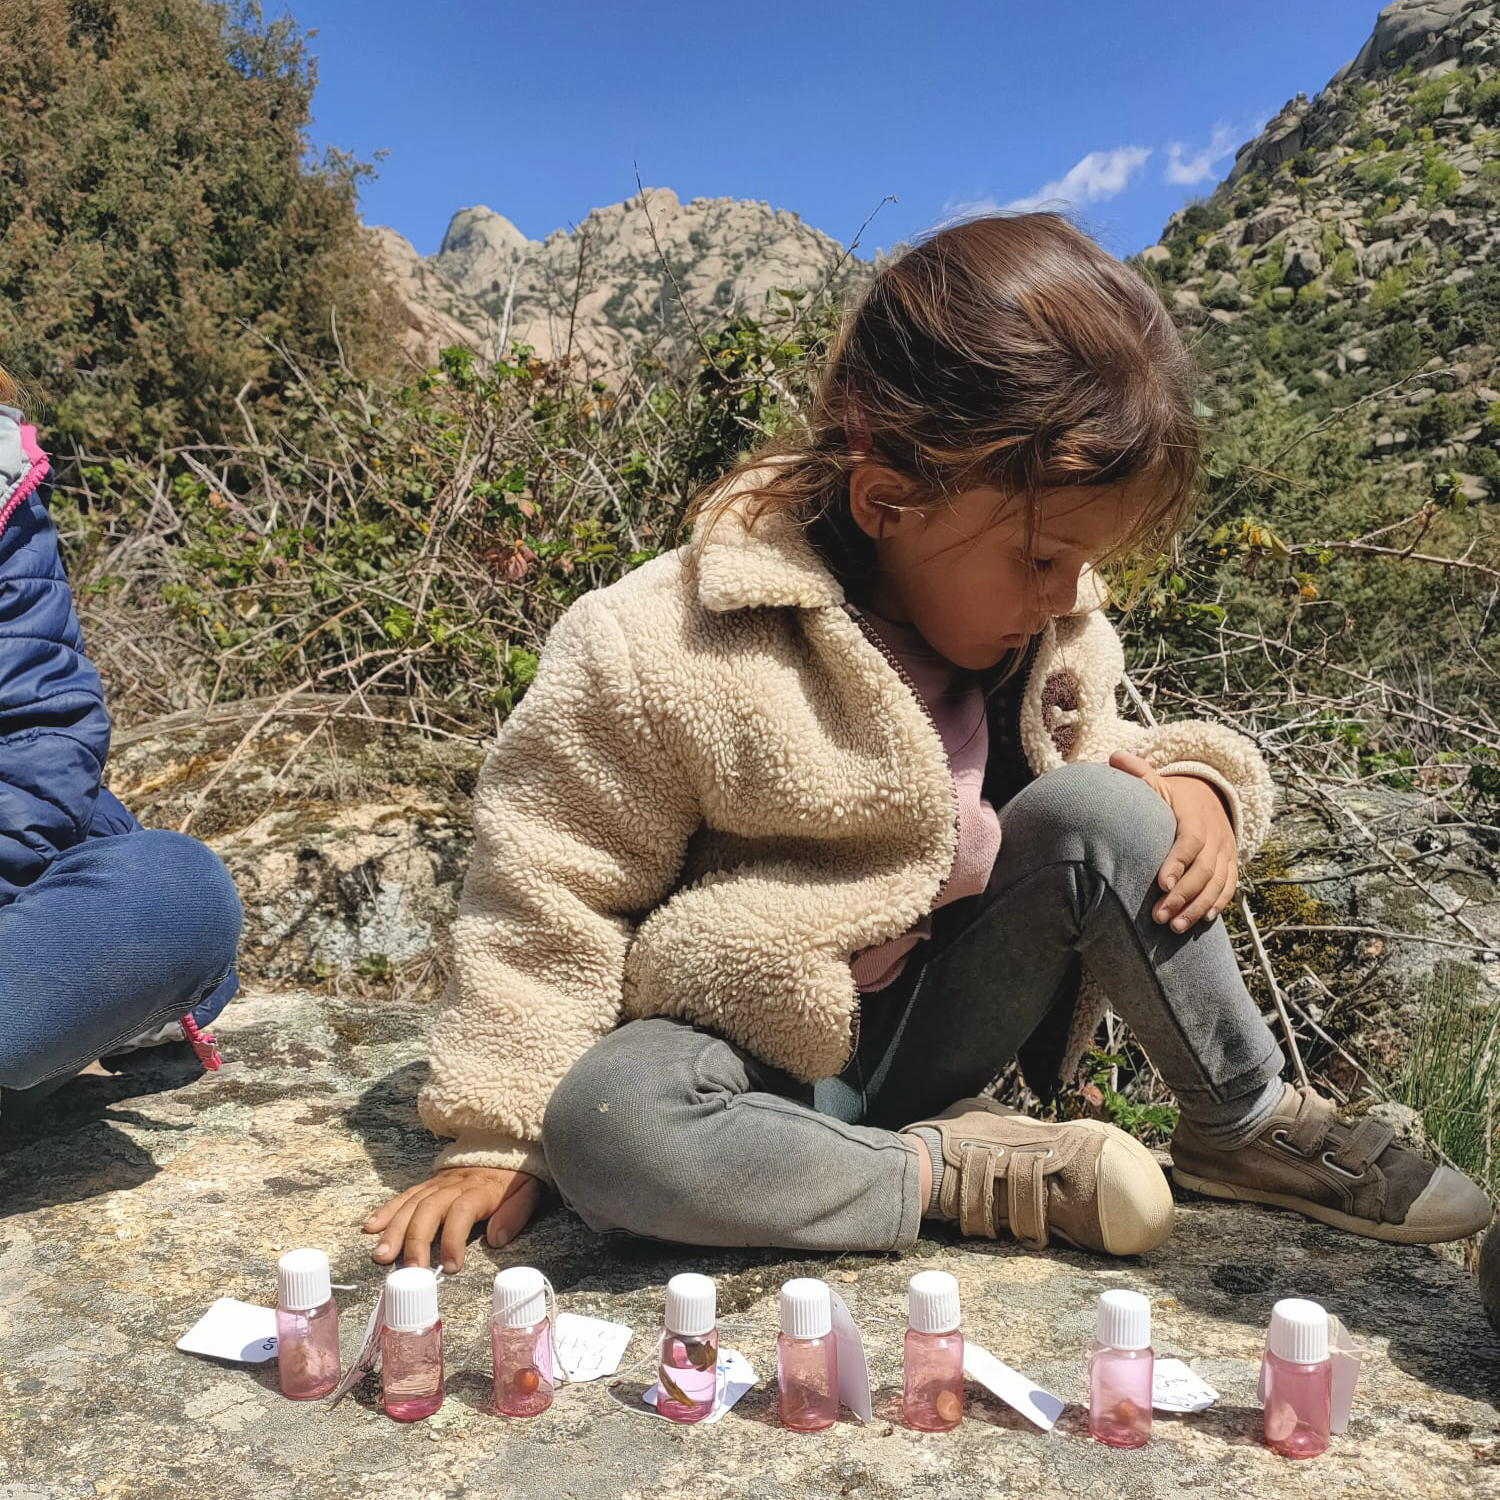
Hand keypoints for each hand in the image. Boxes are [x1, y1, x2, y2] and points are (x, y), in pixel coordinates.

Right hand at [363, 1167, 539, 1272]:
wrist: (506, 1142)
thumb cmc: (516, 1174)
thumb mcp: (529, 1190)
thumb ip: (515, 1213)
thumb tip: (497, 1239)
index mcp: (482, 1189)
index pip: (462, 1212)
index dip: (454, 1239)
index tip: (451, 1266)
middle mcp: (455, 1184)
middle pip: (430, 1209)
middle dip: (416, 1241)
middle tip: (411, 1270)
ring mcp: (439, 1182)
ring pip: (412, 1203)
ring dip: (394, 1230)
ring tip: (381, 1255)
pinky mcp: (429, 1183)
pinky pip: (405, 1195)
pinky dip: (386, 1210)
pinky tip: (371, 1228)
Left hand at [1107, 750, 1237, 932]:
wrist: (1210, 797)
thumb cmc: (1173, 796)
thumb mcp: (1158, 782)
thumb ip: (1139, 774)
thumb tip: (1115, 757)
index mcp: (1195, 817)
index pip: (1190, 841)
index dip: (1178, 862)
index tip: (1160, 883)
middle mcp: (1215, 837)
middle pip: (1203, 870)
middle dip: (1182, 895)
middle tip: (1158, 916)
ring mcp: (1225, 853)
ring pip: (1217, 884)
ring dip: (1197, 907)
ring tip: (1173, 927)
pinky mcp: (1230, 865)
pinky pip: (1229, 887)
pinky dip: (1217, 904)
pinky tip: (1202, 921)